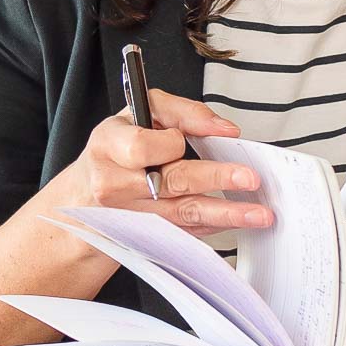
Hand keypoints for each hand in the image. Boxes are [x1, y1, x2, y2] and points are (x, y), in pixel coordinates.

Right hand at [66, 89, 273, 234]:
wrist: (88, 190)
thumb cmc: (119, 145)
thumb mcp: (143, 112)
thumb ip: (184, 112)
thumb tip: (224, 129)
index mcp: (109, 146)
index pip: (143, 147)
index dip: (167, 143)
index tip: (180, 139)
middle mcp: (116, 184)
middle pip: (172, 182)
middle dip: (215, 180)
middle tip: (249, 178)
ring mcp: (132, 214)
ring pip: (183, 214)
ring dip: (225, 214)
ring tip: (257, 213)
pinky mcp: (148, 234)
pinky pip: (185, 231)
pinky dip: (213, 226)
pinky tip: (236, 221)